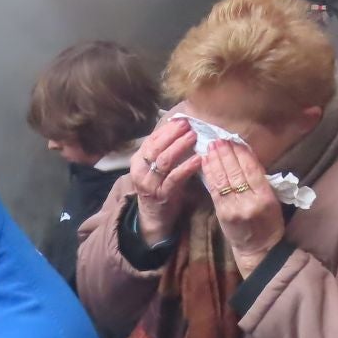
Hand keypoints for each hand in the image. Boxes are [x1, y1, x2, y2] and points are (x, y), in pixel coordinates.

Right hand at [131, 118, 203, 244]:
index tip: (182, 119)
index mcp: (138, 161)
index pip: (151, 139)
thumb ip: (164, 150)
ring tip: (194, 136)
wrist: (154, 218)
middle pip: (156, 147)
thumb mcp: (156, 168)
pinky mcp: (163, 195)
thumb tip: (181, 127)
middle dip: (173, 134)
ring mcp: (150, 184)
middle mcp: (141, 171)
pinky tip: (198, 159)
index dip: (167, 129)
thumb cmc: (159, 187)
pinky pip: (175, 178)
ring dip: (180, 147)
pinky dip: (187, 167)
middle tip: (188, 124)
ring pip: (164, 161)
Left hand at [202, 141, 284, 277]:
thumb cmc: (269, 222)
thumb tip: (245, 156)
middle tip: (219, 138)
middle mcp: (249, 202)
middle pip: (235, 173)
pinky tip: (205, 162)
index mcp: (265, 198)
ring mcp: (233, 209)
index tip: (235, 140)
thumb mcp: (273, 200)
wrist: (259, 249)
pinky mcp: (222, 214)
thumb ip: (260, 181)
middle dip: (226, 153)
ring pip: (223, 179)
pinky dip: (209, 174)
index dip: (242, 154)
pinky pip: (214, 190)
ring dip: (215, 160)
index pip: (252, 170)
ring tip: (210, 146)